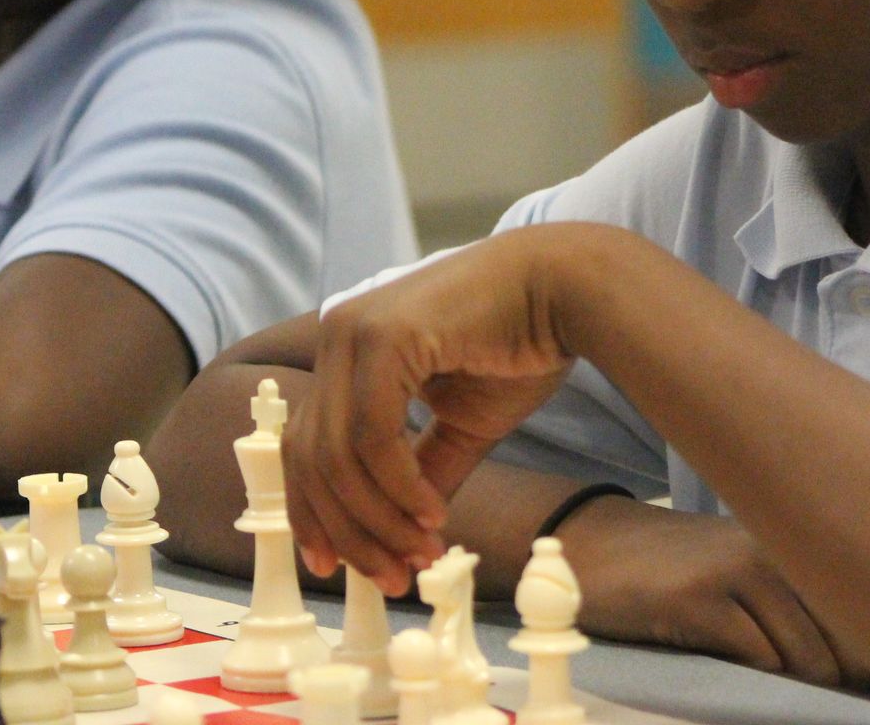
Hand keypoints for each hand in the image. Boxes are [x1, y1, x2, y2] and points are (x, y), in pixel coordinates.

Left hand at [285, 230, 575, 594]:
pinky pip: (371, 434)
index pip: (305, 446)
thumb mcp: (460, 425)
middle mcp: (337, 335)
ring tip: (422, 549)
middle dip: (349, 530)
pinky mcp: (383, 335)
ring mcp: (354, 331)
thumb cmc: (518, 346)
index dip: (315, 513)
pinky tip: (430, 513)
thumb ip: (422, 472)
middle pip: (311, 458)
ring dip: (378, 518)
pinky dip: (397, 486)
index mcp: (346, 352)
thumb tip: (402, 537)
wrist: (564, 292)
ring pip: (337, 454)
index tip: (338, 567)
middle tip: (391, 576)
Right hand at [560, 495, 862, 686]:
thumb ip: (793, 607)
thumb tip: (863, 667)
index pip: (860, 610)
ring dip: (793, 684)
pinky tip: (727, 664)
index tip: (868, 685)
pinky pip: (757, 658)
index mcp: (789, 544)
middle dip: (834, 681)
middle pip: (842, 643)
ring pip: (804, 656)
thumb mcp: (741, 575)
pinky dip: (754, 676)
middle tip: (814, 695)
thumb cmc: (671, 571)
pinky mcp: (697, 599)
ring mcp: (734, 571)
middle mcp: (771, 549)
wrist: (590, 545)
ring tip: (765, 681)